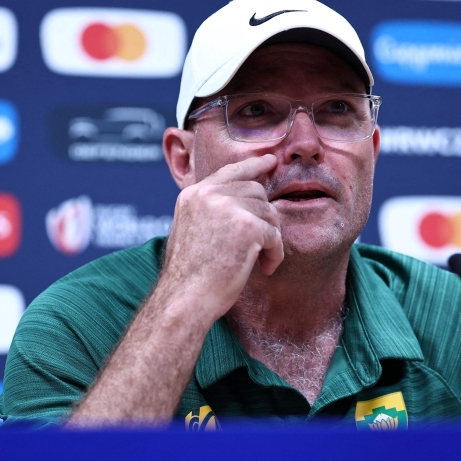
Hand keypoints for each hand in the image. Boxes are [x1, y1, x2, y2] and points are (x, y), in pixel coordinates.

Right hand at [159, 154, 282, 322]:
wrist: (185, 299)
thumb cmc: (189, 277)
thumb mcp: (192, 231)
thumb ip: (211, 212)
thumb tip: (243, 204)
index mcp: (194, 194)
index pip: (230, 171)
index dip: (254, 164)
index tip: (270, 161)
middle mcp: (209, 194)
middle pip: (256, 191)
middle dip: (264, 217)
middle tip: (261, 245)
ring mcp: (227, 207)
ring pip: (268, 212)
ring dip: (269, 238)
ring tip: (259, 261)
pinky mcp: (247, 226)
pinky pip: (274, 235)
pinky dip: (274, 254)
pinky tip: (265, 268)